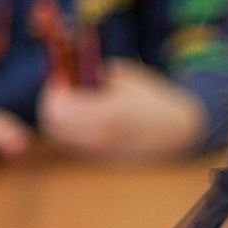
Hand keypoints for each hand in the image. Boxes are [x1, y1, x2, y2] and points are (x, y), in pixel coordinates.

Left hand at [39, 61, 204, 162]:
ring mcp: (99, 152)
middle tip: (61, 88)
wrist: (176, 131)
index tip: (61, 75)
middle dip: (51, 103)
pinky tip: (84, 117)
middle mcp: (100, 137)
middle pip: (52, 124)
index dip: (53, 88)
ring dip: (58, 117)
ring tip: (73, 101)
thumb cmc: (151, 97)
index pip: (57, 106)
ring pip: (58, 136)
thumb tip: (64, 66)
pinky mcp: (100, 161)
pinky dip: (70, 129)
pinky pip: (72, 144)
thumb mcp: (123, 75)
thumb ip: (91, 71)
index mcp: (107, 113)